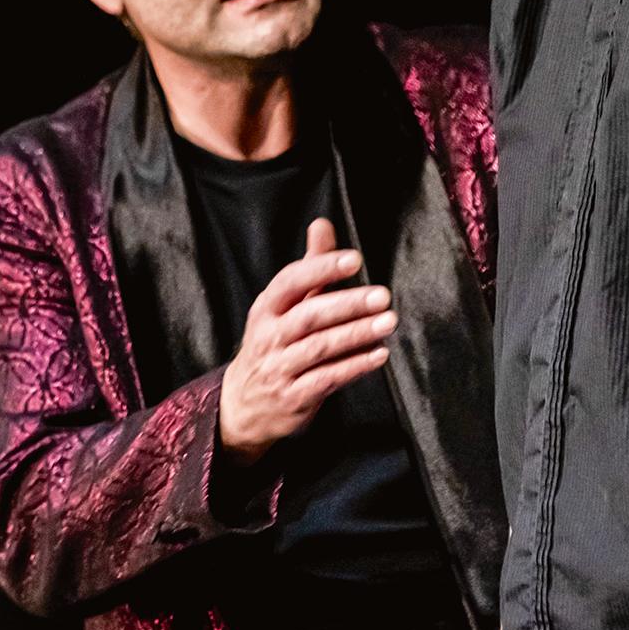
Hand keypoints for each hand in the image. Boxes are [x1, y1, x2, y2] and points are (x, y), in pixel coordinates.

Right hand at [218, 218, 395, 464]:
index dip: (321, 268)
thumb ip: (309, 268)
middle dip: (348, 304)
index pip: (291, 282)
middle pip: (309, 316)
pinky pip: (326, 379)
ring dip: (356, 334)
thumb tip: (322, 224)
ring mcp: (279, 368)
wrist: (241, 405)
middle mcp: (269, 336)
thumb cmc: (272, 344)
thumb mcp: (282, 306)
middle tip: (382, 296)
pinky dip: (354, 367)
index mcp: (266, 308)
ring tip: (387, 322)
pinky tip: (378, 355)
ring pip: (319, 348)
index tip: (354, 259)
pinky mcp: (293, 398)